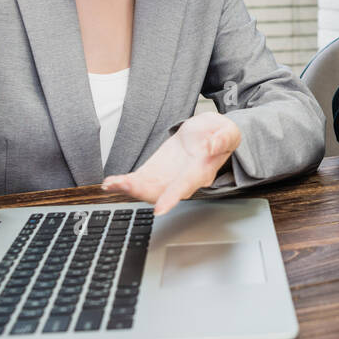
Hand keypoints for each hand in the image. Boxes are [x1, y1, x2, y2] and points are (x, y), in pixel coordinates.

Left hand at [101, 112, 240, 215]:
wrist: (211, 132)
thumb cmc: (220, 133)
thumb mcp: (228, 130)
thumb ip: (223, 138)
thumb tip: (212, 146)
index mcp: (202, 170)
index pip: (186, 186)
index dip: (173, 197)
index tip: (160, 208)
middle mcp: (183, 179)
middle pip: (161, 192)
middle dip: (141, 191)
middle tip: (123, 185)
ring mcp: (169, 177)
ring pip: (147, 189)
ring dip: (129, 188)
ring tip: (112, 184)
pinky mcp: (158, 170)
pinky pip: (140, 180)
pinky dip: (125, 182)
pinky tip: (111, 183)